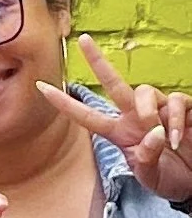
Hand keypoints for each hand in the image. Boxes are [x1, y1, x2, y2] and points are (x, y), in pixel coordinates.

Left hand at [40, 36, 191, 205]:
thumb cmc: (169, 178)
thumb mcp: (149, 176)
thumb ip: (146, 157)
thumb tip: (153, 133)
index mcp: (119, 133)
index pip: (87, 116)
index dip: (64, 103)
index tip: (40, 87)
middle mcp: (136, 116)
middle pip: (113, 83)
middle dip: (98, 61)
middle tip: (83, 40)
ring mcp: (159, 110)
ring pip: (144, 91)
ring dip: (147, 111)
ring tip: (157, 132)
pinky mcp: (183, 109)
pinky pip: (175, 102)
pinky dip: (176, 120)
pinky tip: (177, 138)